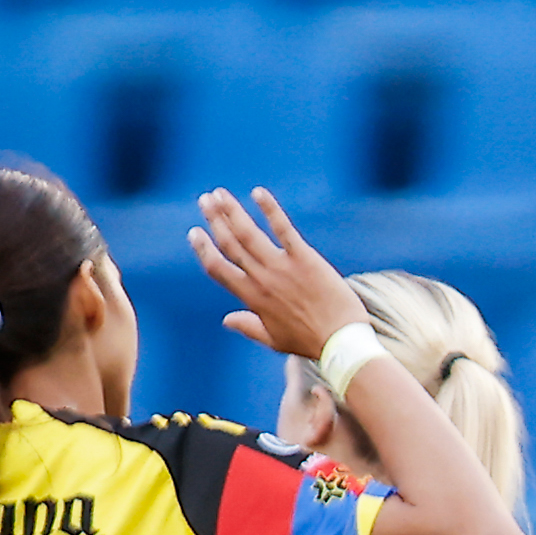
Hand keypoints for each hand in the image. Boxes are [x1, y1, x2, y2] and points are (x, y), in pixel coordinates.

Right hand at [193, 187, 364, 364]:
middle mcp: (261, 279)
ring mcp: (282, 267)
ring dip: (231, 210)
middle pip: (230, 243)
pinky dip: (269, 209)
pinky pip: (282, 228)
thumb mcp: (274, 340)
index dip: (204, 249)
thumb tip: (227, 320)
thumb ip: (248, 326)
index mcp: (252, 298)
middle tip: (205, 199)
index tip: (195, 232)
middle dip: (214, 219)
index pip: (218, 268)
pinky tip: (258, 192)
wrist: (341, 342)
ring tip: (220, 193)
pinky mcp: (304, 258)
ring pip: (248, 232)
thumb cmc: (309, 342)